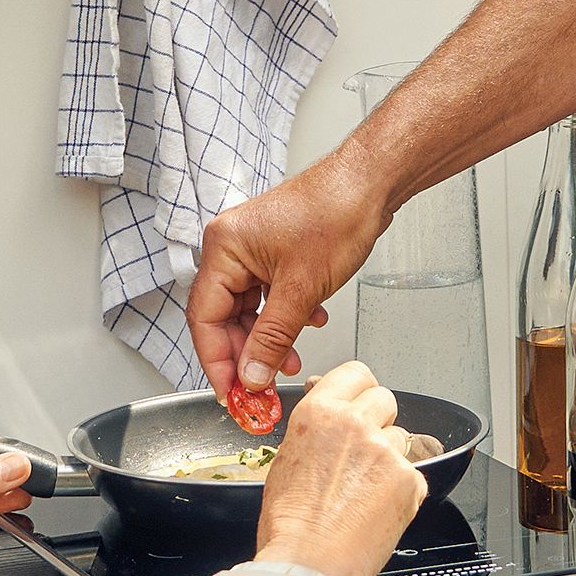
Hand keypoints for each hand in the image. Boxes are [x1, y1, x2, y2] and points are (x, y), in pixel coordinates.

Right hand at [189, 152, 388, 400]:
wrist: (371, 183)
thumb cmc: (337, 212)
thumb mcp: (301, 289)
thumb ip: (272, 338)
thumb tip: (252, 375)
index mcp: (224, 248)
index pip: (204, 317)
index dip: (216, 361)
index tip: (230, 393)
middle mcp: (232, 246)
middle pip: (224, 315)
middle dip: (246, 352)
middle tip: (261, 385)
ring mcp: (253, 248)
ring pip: (250, 307)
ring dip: (270, 337)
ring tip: (291, 359)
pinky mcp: (275, 251)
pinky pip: (269, 294)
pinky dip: (286, 315)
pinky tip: (310, 323)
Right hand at [254, 360, 425, 575]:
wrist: (309, 564)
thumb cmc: (290, 524)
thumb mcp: (287, 460)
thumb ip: (314, 431)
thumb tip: (328, 421)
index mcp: (320, 413)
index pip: (356, 373)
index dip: (359, 389)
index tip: (359, 400)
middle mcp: (355, 424)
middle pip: (384, 399)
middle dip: (377, 419)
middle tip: (362, 450)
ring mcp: (386, 451)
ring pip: (401, 436)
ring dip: (388, 455)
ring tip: (364, 489)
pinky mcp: (409, 479)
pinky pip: (413, 472)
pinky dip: (401, 488)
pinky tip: (376, 507)